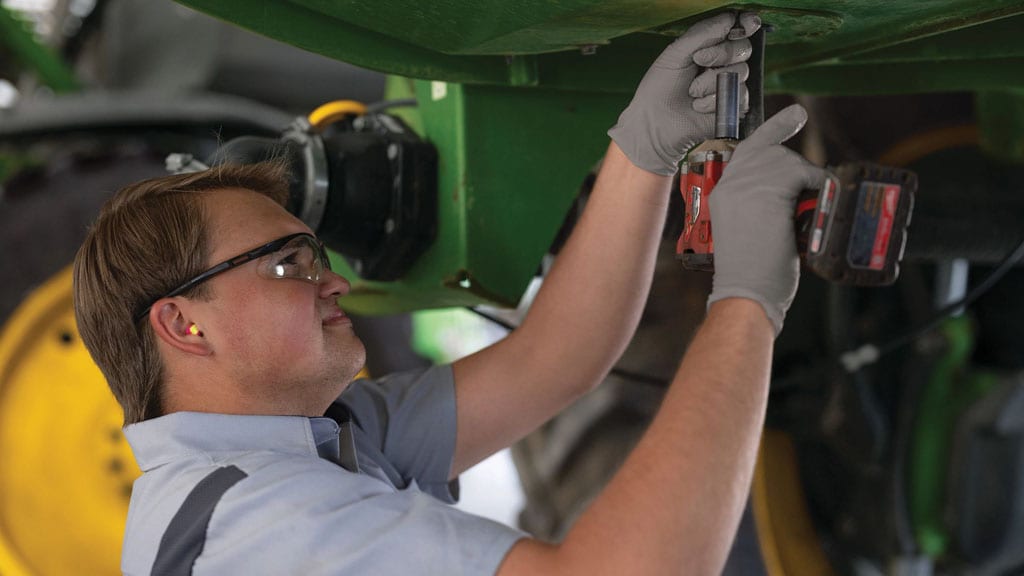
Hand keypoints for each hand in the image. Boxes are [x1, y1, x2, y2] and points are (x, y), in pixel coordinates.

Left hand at [608, 12, 760, 175]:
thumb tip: (730, 18)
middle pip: (744, 48)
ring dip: (711, 82)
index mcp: (711, 45)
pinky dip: (714, 101)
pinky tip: (698, 106)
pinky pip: (739, 96)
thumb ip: (703, 32)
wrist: (654, 123)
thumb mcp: (676, 52)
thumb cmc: (659, 88)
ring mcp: (730, 85)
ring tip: (692, 91)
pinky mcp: (733, 107)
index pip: (739, 28)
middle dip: (720, 53)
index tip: (741, 26)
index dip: (746, 24)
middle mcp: (724, 63)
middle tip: (698, 62)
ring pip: (741, 72)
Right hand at [707, 104, 826, 334]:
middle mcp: (730, 185)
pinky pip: (801, 174)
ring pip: (787, 162)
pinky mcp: (765, 192)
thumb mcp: (751, 231)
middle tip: (811, 185)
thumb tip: (797, 193)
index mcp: (721, 194)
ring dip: (805, 183)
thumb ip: (763, 205)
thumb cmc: (752, 274)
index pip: (748, 150)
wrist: (745, 293)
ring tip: (802, 212)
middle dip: (795, 167)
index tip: (795, 114)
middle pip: (770, 151)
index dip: (774, 130)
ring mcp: (745, 187)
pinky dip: (814, 187)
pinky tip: (811, 204)